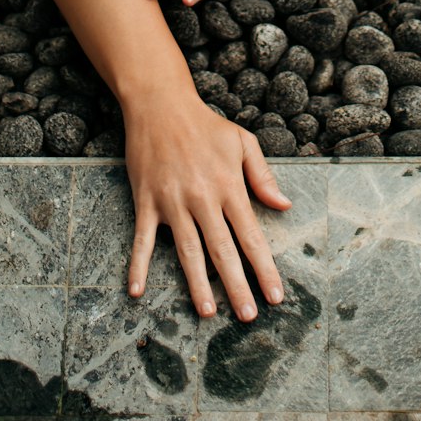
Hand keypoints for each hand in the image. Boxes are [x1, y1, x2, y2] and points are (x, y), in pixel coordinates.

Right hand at [125, 88, 292, 320]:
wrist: (161, 104)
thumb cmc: (206, 124)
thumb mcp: (242, 142)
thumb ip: (263, 176)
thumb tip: (284, 205)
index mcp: (229, 186)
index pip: (251, 235)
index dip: (264, 268)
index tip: (275, 295)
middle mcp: (202, 198)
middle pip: (222, 251)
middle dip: (237, 286)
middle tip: (248, 316)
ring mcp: (172, 201)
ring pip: (187, 251)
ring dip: (198, 284)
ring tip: (208, 312)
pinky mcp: (146, 201)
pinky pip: (142, 239)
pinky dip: (138, 265)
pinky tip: (136, 290)